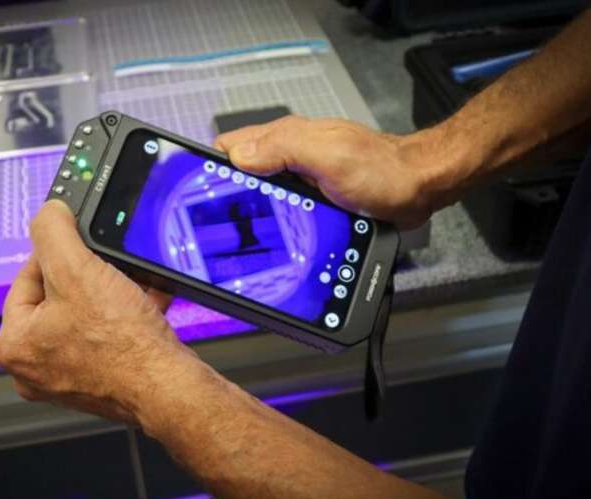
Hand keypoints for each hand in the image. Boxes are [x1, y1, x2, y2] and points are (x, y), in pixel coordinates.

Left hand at [0, 200, 201, 424]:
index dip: (58, 255)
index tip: (80, 246)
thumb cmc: (122, 344)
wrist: (167, 386)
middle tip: (109, 271)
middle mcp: (34, 368)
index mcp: (14, 345)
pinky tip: (145, 304)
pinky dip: (124, 318)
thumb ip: (53, 232)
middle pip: (58, 298)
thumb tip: (47, 213)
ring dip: (111, 295)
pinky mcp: (98, 382)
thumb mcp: (78, 269)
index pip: (27, 278)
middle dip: (90, 277)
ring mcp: (67, 378)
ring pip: (85, 316)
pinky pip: (105, 337)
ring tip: (131, 287)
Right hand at [215, 115, 451, 228]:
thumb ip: (285, 148)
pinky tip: (275, 233)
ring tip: (248, 231)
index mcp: (286, 139)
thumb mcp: (330, 157)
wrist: (417, 189)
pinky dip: (274, 218)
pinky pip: (280, 205)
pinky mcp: (311, 197)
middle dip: (231, 194)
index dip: (215, 167)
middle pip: (241, 173)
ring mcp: (299, 177)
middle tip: (229, 221)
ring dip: (254, 209)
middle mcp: (289, 155)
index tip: (208, 192)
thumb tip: (239, 154)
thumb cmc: (382, 172)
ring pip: (259, 192)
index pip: (232, 147)